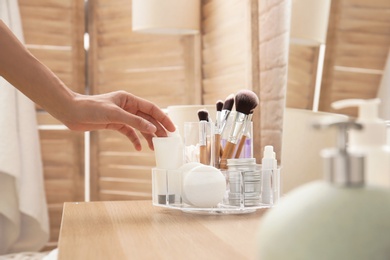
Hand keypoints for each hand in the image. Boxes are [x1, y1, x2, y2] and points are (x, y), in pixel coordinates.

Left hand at [61, 91, 175, 150]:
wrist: (71, 112)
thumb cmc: (91, 108)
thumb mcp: (115, 114)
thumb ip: (135, 122)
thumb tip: (152, 129)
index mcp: (129, 99)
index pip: (151, 109)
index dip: (163, 118)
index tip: (172, 129)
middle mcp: (127, 106)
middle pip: (147, 119)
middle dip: (157, 129)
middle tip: (167, 141)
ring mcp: (121, 116)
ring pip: (139, 127)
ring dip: (147, 137)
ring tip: (155, 147)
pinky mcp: (114, 124)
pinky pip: (129, 133)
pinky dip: (134, 140)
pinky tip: (138, 148)